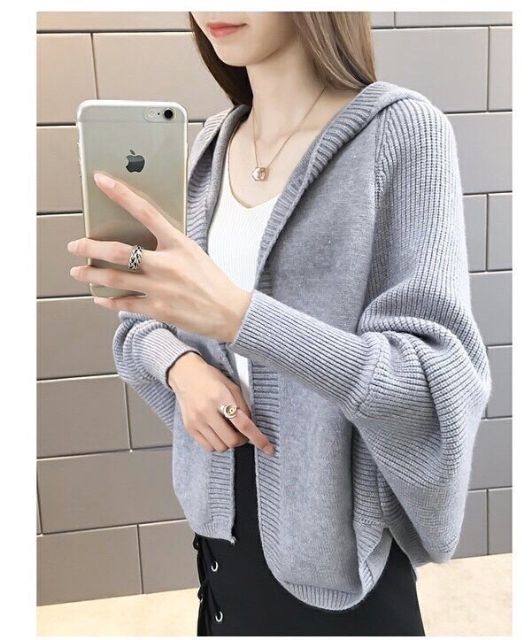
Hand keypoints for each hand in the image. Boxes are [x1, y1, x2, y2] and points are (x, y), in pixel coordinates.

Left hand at [67, 171, 251, 342]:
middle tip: (75, 245)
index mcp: (178, 244)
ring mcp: (161, 288)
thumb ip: (169, 245)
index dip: (122, 194)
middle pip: (119, 252)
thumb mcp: (194, 253)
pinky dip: (108, 300)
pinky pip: (125, 303)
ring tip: (78, 271)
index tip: (102, 181)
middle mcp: (167, 264)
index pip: (146, 212)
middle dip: (91, 248)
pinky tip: (99, 297)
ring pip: (116, 279)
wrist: (230, 312)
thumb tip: (140, 238)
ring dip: (91, 274)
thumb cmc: (212, 282)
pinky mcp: (159, 309)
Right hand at [169, 352, 274, 454]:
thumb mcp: (232, 386)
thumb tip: (252, 426)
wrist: (186, 375)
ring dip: (229, 443)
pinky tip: (218, 433)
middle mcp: (207, 410)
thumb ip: (243, 406)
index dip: (258, 438)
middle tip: (243, 433)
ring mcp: (197, 421)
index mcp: (221, 397)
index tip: (268, 448)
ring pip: (220, 447)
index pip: (243, 424)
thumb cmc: (210, 378)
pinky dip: (217, 444)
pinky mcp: (190, 428)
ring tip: (229, 431)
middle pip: (231, 440)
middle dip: (242, 440)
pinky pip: (208, 447)